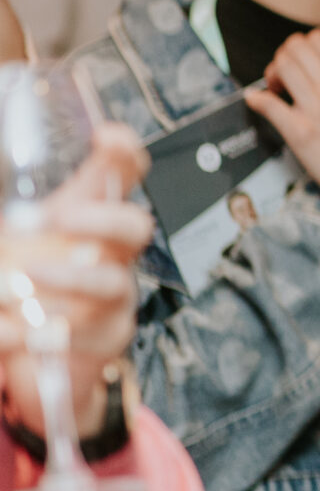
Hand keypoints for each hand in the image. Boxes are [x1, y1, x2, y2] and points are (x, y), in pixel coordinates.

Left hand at [0, 126, 149, 437]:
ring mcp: (113, 297)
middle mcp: (111, 253)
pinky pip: (84, 336)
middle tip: (58, 218)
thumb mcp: (15, 241)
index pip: (123, 174)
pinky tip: (7, 330)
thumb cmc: (21, 286)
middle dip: (101, 220)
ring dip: (67, 279)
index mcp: (89, 217)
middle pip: (136, 226)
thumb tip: (1, 200)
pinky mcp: (105, 339)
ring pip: (113, 282)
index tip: (106, 136)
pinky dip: (39, 334)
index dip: (124, 152)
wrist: (32, 354)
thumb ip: (14, 220)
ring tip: (18, 285)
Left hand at [246, 30, 319, 217]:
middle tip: (282, 78)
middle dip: (283, 58)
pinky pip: (267, 103)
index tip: (299, 64)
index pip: (317, 37)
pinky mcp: (300, 132)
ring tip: (276, 91)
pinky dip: (256, 99)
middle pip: (294, 48)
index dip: (301, 47)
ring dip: (270, 75)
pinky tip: (257, 102)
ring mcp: (318, 108)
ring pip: (280, 67)